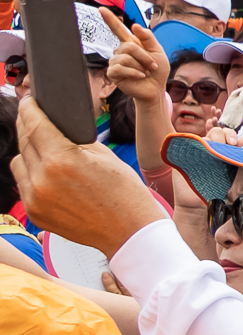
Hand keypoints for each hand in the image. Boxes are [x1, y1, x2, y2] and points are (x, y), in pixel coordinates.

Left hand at [12, 94, 170, 256]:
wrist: (130, 233)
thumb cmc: (125, 193)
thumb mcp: (104, 156)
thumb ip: (75, 139)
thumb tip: (56, 125)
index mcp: (62, 160)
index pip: (34, 124)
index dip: (29, 108)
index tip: (29, 101)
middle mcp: (43, 179)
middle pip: (24, 141)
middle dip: (29, 126)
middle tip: (36, 119)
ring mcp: (36, 198)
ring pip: (19, 162)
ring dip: (29, 153)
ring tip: (47, 153)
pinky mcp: (35, 212)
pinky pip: (25, 184)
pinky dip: (33, 176)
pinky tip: (51, 176)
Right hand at [104, 20, 169, 110]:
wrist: (156, 88)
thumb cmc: (157, 70)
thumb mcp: (158, 51)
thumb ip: (148, 38)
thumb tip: (134, 26)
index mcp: (131, 43)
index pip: (118, 29)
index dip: (110, 19)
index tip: (101, 8)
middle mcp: (120, 51)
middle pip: (129, 46)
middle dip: (145, 57)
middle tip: (152, 67)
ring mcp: (115, 62)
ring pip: (126, 57)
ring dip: (141, 66)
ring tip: (145, 73)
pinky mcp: (113, 73)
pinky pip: (120, 68)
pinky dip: (134, 73)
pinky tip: (140, 77)